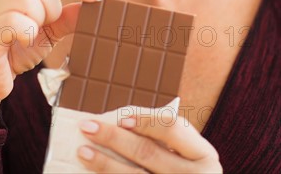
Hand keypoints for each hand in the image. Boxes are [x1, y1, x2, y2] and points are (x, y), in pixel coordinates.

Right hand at [0, 0, 102, 126]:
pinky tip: (21, 42)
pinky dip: (27, 33)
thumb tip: (94, 3)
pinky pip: (15, 20)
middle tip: (43, 27)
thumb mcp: (46, 31)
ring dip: (38, 20)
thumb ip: (66, 16)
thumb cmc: (14, 52)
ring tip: (29, 35)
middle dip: (52, 7)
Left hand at [77, 112, 221, 172]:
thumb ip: (164, 138)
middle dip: (113, 137)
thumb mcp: (188, 155)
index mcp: (204, 156)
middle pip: (147, 152)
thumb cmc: (186, 172)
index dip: (145, 121)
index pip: (172, 129)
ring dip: (105, 164)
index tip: (119, 118)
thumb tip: (118, 121)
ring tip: (83, 152)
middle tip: (87, 126)